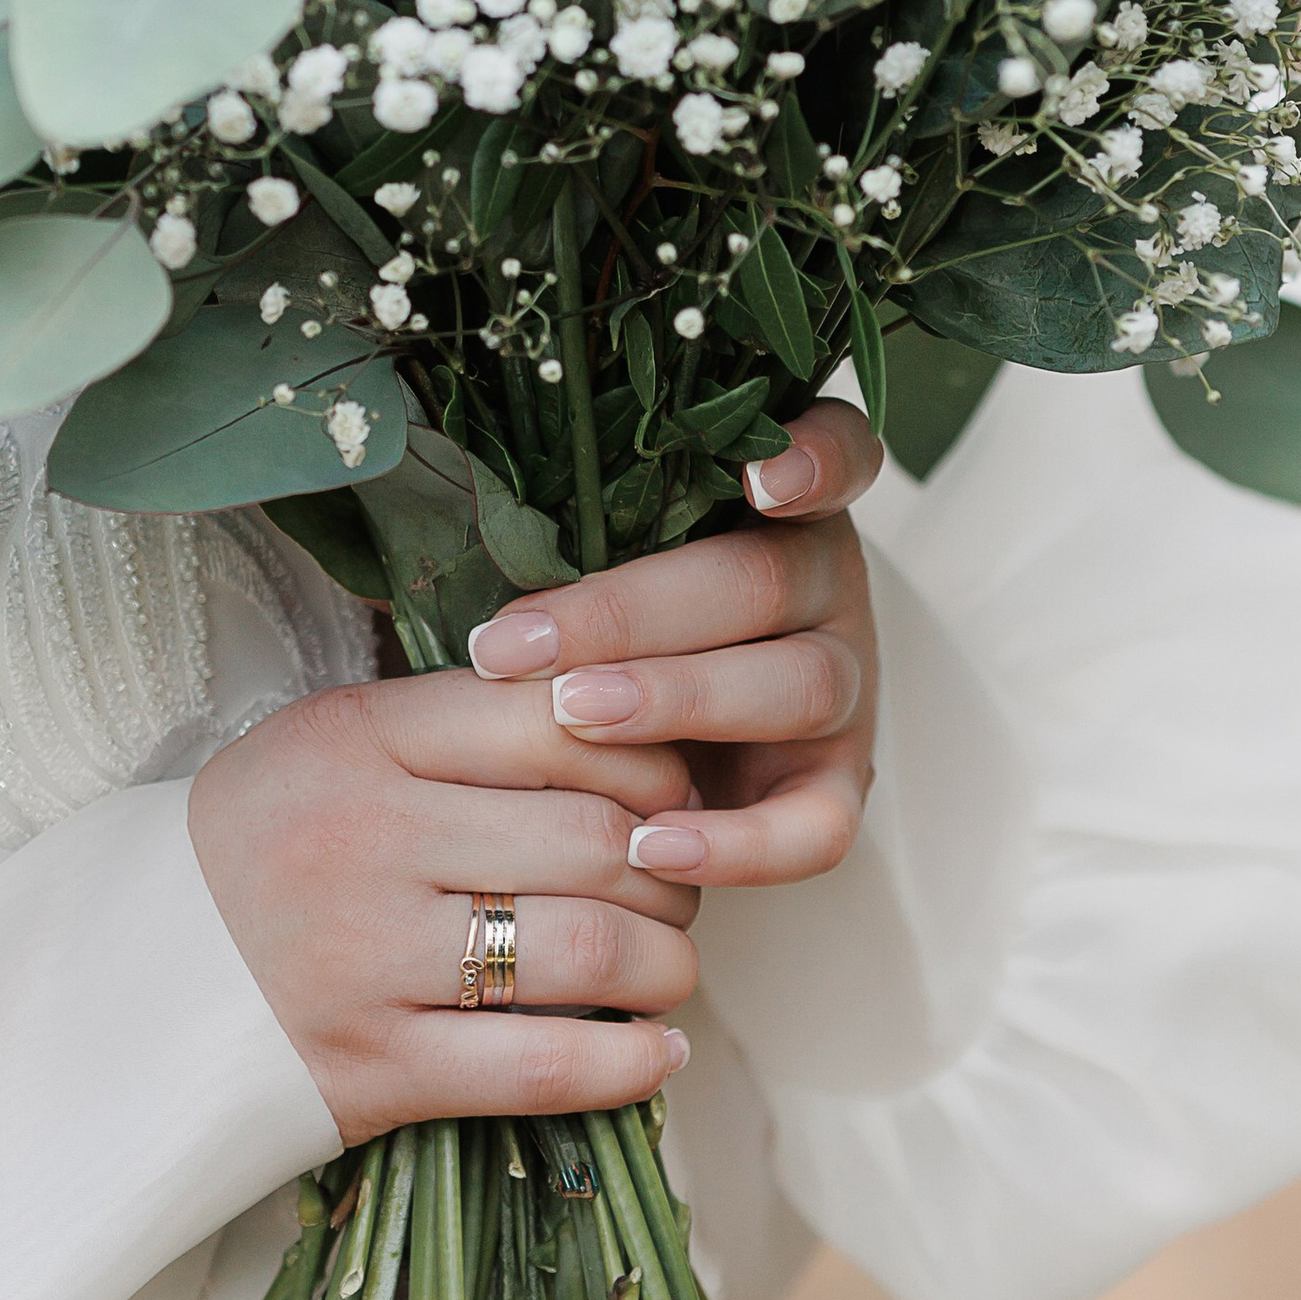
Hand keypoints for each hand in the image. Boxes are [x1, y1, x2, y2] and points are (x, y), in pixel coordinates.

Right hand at [188, 662, 699, 1146]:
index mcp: (358, 736)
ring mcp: (370, 958)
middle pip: (595, 835)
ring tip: (668, 963)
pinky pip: (544, 1067)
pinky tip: (656, 1049)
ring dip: (666, 961)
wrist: (127, 979)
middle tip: (677, 881)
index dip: (644, 753)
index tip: (665, 785)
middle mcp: (367, 837)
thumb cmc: (262, 844)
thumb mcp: (332, 743)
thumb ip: (459, 723)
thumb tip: (622, 720)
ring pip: (591, 949)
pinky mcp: (376, 1070)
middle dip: (670, 864)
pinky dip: (629, 1062)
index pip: (554, 718)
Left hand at [465, 400, 882, 890]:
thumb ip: (569, 522)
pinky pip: (817, 827)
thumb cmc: (604, 609)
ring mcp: (845, 686)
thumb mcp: (593, 548)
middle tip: (524, 644)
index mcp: (780, 505)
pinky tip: (652, 845)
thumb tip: (455, 520)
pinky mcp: (838, 787)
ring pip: (796, 687)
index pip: (837, 454)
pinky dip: (740, 844)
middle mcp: (826, 586)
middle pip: (761, 582)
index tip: (758, 475)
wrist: (650, 727)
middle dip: (631, 614)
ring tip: (574, 718)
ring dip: (677, 701)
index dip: (812, 459)